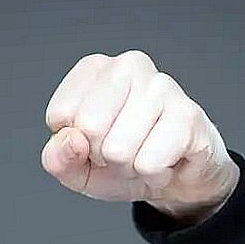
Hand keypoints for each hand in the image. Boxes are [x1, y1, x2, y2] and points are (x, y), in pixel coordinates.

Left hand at [41, 50, 239, 223]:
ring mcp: (161, 86)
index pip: (60, 114)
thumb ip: (57, 158)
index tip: (94, 142)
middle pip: (89, 128)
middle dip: (102, 156)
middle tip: (121, 152)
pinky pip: (148, 163)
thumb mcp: (77, 168)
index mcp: (94, 70)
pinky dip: (152, 175)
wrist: (177, 176)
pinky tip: (164, 160)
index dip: (75, 144)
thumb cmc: (124, 161)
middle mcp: (127, 67)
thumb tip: (70, 141)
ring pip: (119, 149)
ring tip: (143, 155)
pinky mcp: (187, 114)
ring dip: (129, 167)